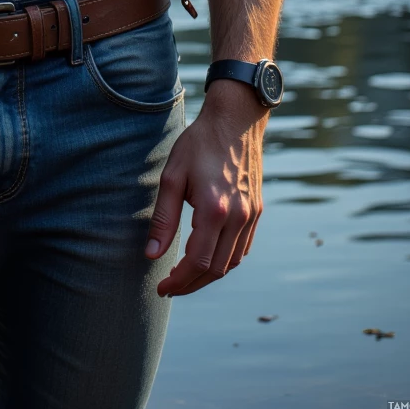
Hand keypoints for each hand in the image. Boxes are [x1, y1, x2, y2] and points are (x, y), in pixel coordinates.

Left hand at [144, 79, 266, 295]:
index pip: (198, 262)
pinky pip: (243, 248)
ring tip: (186, 276)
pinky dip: (226, 261)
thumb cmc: (199, 143)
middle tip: (170, 287)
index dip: (179, 281)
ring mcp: (251, 215)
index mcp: (214, 210)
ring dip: (209, 275)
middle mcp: (238, 217)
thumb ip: (164, 218)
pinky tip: (209, 258)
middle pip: (216, 269)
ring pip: (232, 263)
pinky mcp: (257, 211)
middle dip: (191, 284)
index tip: (161, 288)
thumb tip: (152, 254)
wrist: (235, 120)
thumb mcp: (173, 175)